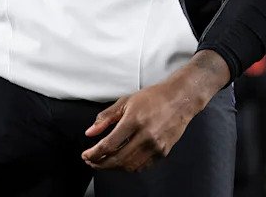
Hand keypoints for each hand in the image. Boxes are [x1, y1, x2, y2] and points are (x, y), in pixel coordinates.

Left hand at [81, 53, 227, 172]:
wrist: (180, 99)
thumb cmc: (152, 97)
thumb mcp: (126, 101)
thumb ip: (106, 117)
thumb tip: (89, 132)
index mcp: (134, 120)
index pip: (109, 144)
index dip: (94, 153)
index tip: (85, 155)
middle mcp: (146, 135)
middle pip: (117, 159)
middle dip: (100, 163)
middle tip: (91, 161)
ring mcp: (156, 146)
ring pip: (129, 166)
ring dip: (113, 167)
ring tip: (103, 162)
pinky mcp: (163, 152)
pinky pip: (141, 166)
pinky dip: (128, 167)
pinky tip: (121, 161)